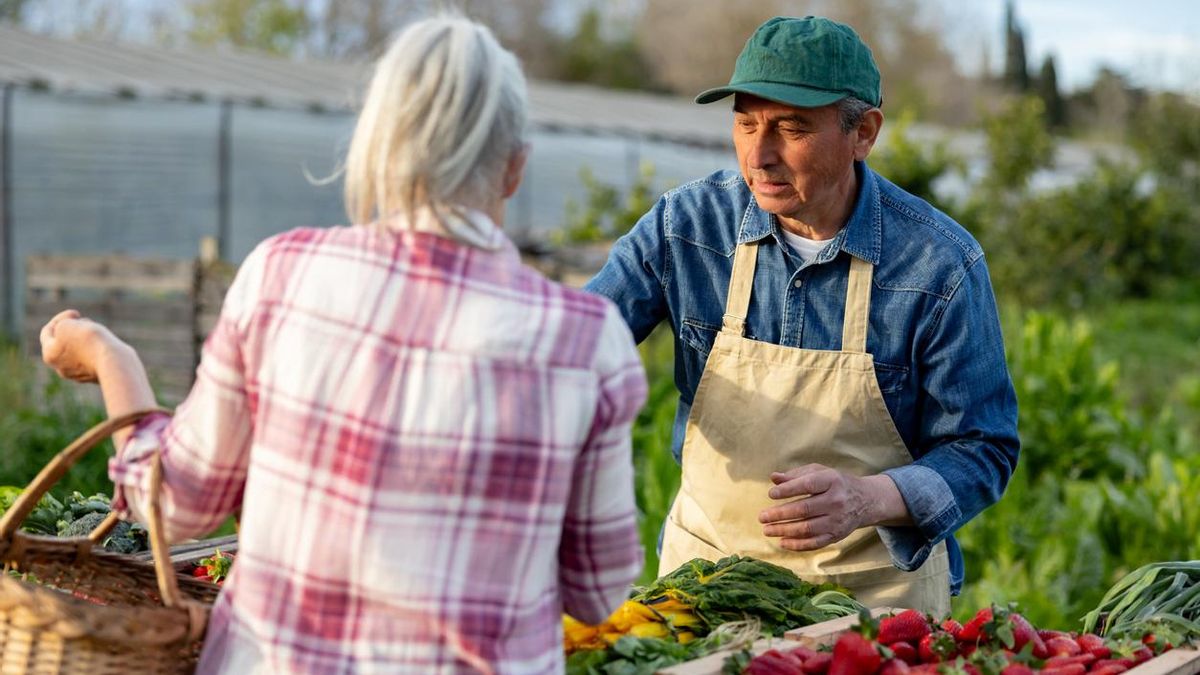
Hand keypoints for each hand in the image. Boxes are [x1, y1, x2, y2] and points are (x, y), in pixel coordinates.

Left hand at [40, 310, 123, 382]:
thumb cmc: (88, 341)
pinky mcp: (96, 376)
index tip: (76, 313)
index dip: (60, 318)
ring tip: (99, 334)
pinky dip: (96, 350)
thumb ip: (62, 326)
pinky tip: (106, 346)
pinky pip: (92, 359)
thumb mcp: (67, 324)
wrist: (114, 361)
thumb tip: (72, 336)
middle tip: (87, 322)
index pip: (47, 332)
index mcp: (49, 355)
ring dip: (85, 340)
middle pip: (63, 342)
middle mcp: (61, 368)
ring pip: (78, 351)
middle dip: (73, 330)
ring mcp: (79, 375)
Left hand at [757, 464, 890, 550]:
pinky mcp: (837, 535)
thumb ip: (796, 475)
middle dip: (780, 514)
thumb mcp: (819, 472)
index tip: (771, 494)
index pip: (807, 485)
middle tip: (762, 517)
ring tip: (767, 530)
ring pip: (807, 528)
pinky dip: (797, 544)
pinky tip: (782, 542)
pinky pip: (815, 543)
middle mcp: (836, 501)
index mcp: (832, 481)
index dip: (788, 490)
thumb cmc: (835, 483)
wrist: (865, 500)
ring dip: (784, 531)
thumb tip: (773, 478)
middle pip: (804, 509)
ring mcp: (837, 520)